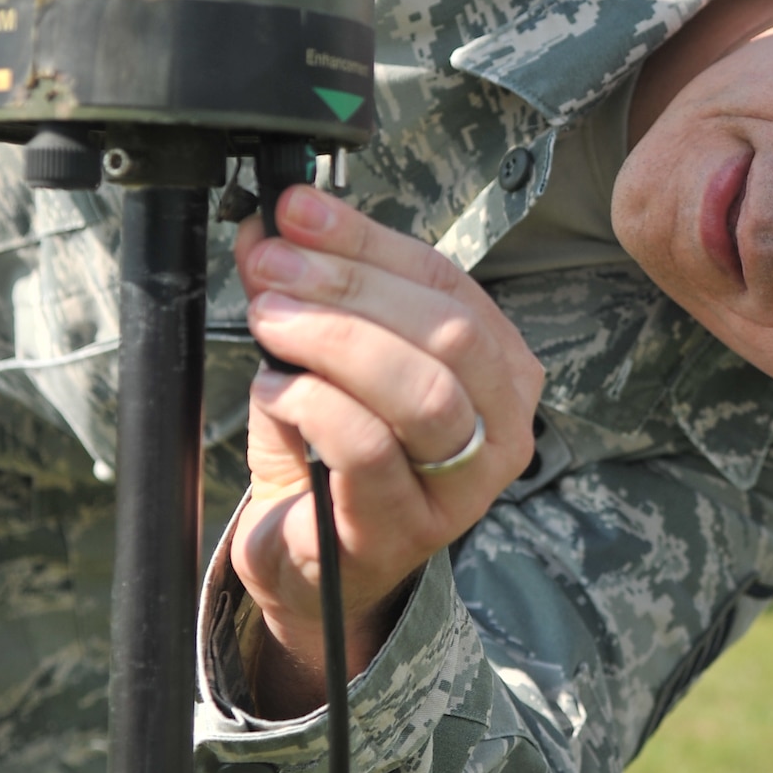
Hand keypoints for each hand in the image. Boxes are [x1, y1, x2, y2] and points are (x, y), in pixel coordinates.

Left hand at [232, 185, 544, 717]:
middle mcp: (501, 429)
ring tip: (271, 321)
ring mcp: (462, 487)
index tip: (297, 212)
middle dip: (350, 287)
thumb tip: (277, 225)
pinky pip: (369, 449)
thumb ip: (312, 289)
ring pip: (421, 392)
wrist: (307, 560)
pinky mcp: (406, 529)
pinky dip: (312, 405)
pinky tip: (275, 393)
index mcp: (499, 370)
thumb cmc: (331, 452)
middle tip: (274, 267)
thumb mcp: (326, 355)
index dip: (368, 240)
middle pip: (447, 333)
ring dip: (335, 340)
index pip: (447, 283)